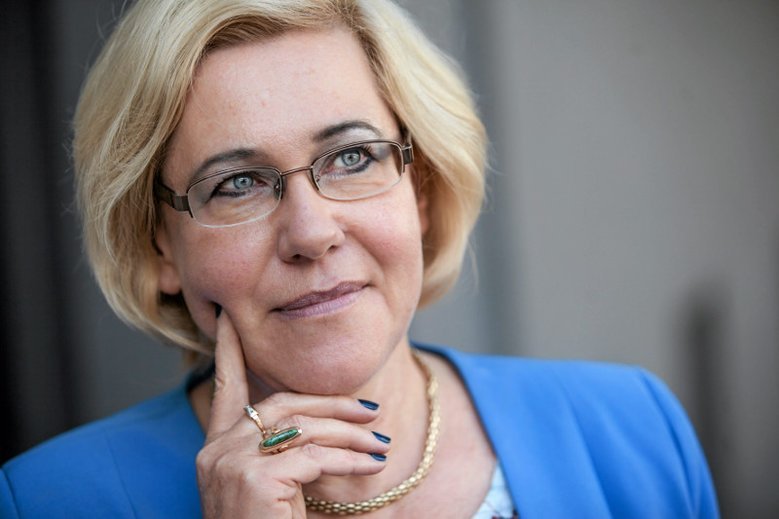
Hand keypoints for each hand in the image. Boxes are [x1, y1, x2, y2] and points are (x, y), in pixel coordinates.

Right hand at [196, 309, 389, 517]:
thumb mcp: (270, 487)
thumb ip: (282, 452)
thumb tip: (324, 424)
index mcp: (216, 449)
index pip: (224, 389)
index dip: (229, 352)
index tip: (228, 320)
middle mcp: (216, 450)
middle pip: (283, 404)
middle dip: (331, 403)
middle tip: (369, 410)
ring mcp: (231, 462)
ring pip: (304, 427)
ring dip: (350, 433)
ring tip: (381, 441)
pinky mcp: (255, 478)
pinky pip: (315, 456)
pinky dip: (350, 458)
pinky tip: (373, 465)